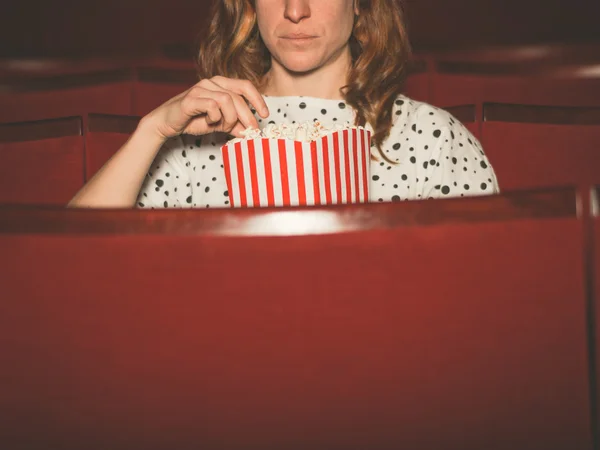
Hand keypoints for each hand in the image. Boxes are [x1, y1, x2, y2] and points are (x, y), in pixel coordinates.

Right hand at [141, 76, 269, 140]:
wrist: (167, 124)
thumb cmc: (193, 120)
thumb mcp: (219, 124)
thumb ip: (235, 125)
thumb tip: (251, 132)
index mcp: (221, 84)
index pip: (245, 86)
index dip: (258, 99)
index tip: (265, 114)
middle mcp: (212, 82)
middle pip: (238, 97)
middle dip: (247, 117)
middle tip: (250, 131)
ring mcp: (201, 88)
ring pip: (227, 101)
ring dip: (229, 118)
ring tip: (223, 126)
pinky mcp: (191, 98)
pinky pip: (212, 106)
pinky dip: (215, 117)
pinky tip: (210, 122)